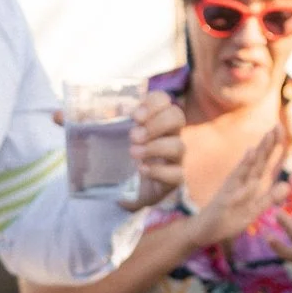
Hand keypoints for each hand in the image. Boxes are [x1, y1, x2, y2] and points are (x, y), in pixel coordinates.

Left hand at [120, 92, 187, 209]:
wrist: (124, 191)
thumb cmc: (121, 159)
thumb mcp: (113, 139)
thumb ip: (113, 124)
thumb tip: (113, 108)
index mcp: (155, 120)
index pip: (164, 100)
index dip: (152, 103)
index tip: (134, 116)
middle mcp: (169, 136)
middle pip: (176, 117)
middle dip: (156, 124)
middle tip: (133, 136)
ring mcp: (174, 158)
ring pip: (178, 146)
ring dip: (155, 147)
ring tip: (133, 153)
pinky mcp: (173, 180)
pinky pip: (176, 174)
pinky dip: (159, 171)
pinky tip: (142, 170)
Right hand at [182, 128, 288, 247]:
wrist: (201, 231)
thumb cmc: (227, 221)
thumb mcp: (253, 212)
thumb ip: (269, 198)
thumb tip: (287, 185)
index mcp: (250, 184)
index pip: (264, 162)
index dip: (273, 147)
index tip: (280, 128)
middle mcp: (241, 181)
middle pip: (258, 160)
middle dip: (269, 144)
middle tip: (278, 124)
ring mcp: (232, 188)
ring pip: (249, 167)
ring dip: (260, 151)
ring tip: (268, 135)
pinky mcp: (225, 197)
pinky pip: (237, 181)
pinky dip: (244, 167)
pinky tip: (250, 153)